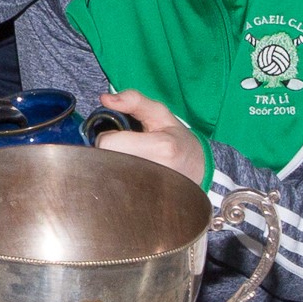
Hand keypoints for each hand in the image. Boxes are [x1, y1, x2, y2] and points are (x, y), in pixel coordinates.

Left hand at [92, 89, 207, 184]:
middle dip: (109, 153)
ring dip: (111, 167)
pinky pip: (116, 192)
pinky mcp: (146, 203)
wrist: (197, 169)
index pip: (107, 143)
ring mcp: (151, 191)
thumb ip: (133, 101)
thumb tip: (105, 98)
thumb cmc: (177, 140)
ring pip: (108, 177)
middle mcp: (155, 171)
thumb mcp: (161, 114)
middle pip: (105, 161)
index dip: (108, 136)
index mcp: (160, 148)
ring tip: (129, 162)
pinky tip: (129, 176)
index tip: (119, 136)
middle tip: (125, 150)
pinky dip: (116, 181)